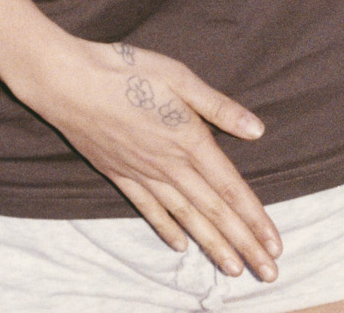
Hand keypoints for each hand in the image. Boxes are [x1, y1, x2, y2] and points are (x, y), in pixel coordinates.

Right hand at [21, 34, 282, 281]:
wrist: (68, 82)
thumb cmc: (125, 69)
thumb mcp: (178, 76)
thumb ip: (217, 106)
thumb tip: (257, 129)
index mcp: (189, 139)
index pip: (230, 188)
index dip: (255, 218)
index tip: (275, 244)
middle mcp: (169, 165)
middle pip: (213, 211)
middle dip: (244, 244)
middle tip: (268, 273)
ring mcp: (142, 174)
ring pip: (185, 218)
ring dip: (213, 245)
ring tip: (234, 270)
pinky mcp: (119, 174)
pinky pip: (149, 209)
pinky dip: (167, 229)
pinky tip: (182, 246)